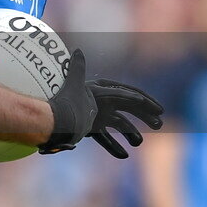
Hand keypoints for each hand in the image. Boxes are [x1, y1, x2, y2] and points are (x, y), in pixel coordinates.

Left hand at [38, 48, 162, 157]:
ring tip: (137, 143)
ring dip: (130, 133)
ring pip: (119, 123)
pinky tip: (123, 156)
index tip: (159, 111)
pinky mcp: (91, 127)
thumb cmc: (59, 102)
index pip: (128, 94)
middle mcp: (101, 101)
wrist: (48, 122)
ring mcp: (97, 115)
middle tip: (159, 125)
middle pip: (128, 108)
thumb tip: (77, 51)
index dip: (145, 102)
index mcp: (100, 90)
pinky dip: (114, 146)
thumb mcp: (70, 85)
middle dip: (144, 115)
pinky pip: (106, 137)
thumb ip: (76, 68)